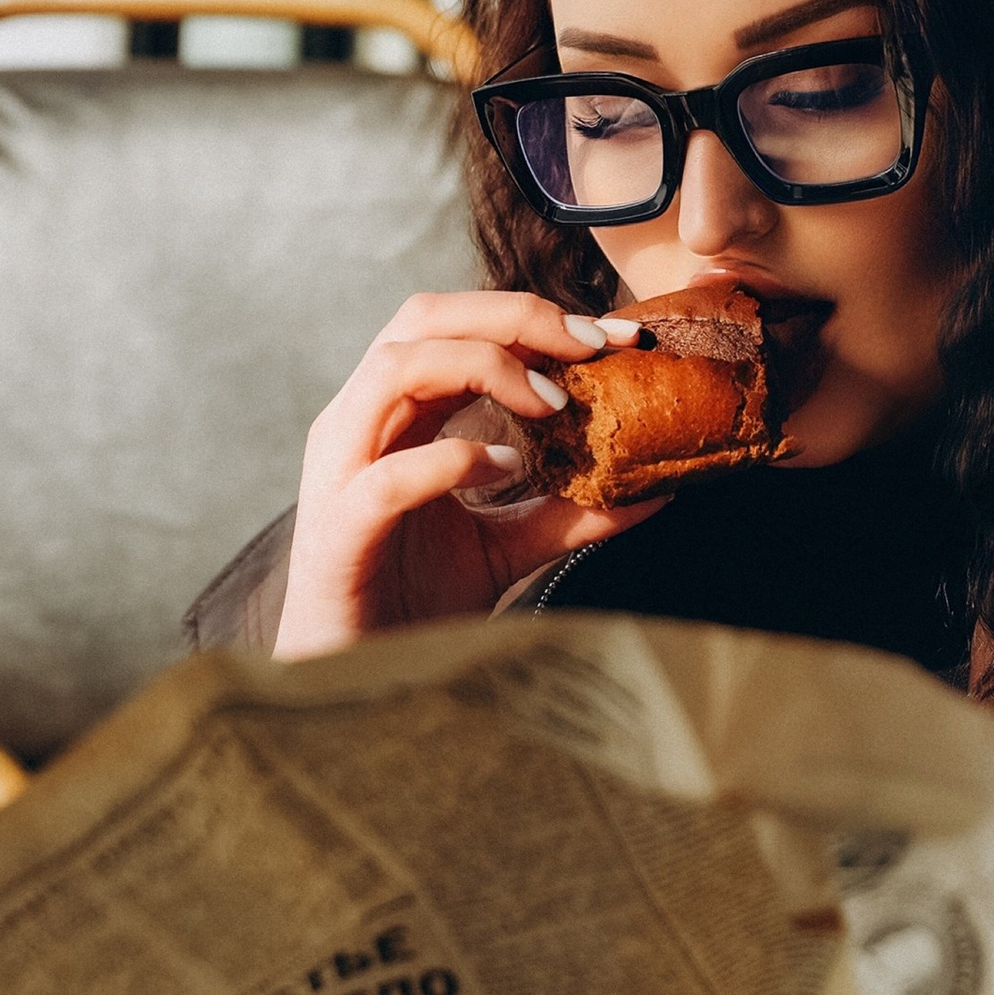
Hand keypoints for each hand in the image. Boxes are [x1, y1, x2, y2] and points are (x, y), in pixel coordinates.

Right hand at [274, 291, 665, 653]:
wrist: (353, 677)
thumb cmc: (413, 600)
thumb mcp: (506, 545)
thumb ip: (567, 511)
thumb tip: (652, 490)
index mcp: (394, 415)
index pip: (458, 325)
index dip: (537, 316)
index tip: (617, 337)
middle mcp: (360, 423)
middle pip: (424, 318)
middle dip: (515, 317)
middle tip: (591, 346)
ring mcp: (341, 470)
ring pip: (396, 369)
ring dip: (484, 367)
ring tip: (553, 407)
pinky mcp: (340, 529)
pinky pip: (390, 475)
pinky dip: (453, 460)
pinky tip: (503, 468)